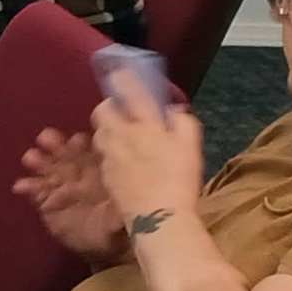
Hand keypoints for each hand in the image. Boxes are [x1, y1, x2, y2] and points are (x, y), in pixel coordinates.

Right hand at [13, 128, 130, 262]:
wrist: (105, 249)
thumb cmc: (121, 225)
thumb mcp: (126, 216)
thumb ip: (123, 207)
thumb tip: (123, 203)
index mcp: (101, 170)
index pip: (90, 152)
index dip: (82, 144)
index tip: (77, 140)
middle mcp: (80, 173)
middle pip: (66, 154)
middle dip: (56, 144)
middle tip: (46, 138)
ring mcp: (62, 186)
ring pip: (48, 168)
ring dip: (39, 160)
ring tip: (30, 157)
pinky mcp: (47, 202)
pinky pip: (35, 191)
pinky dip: (27, 186)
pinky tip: (20, 185)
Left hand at [86, 78, 208, 235]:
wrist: (159, 217)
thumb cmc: (179, 179)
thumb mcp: (191, 146)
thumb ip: (182, 122)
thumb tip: (173, 111)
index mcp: (144, 124)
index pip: (129, 93)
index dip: (124, 80)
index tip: (121, 73)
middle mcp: (121, 135)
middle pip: (103, 111)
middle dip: (110, 107)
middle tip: (124, 113)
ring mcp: (109, 155)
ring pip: (100, 133)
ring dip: (109, 130)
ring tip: (125, 137)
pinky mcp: (105, 174)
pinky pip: (103, 155)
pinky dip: (111, 152)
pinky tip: (125, 162)